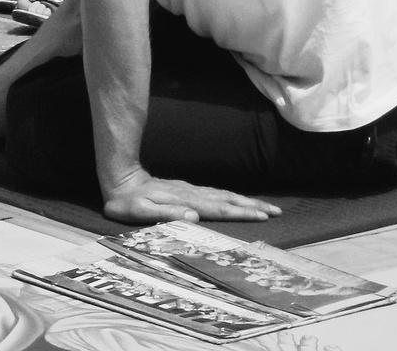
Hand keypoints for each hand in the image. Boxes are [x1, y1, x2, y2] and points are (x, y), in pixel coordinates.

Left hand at [102, 168, 281, 224]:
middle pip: (227, 200)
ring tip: (267, 207)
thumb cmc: (127, 201)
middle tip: (276, 212)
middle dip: (252, 206)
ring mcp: (190, 190)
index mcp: (184, 202)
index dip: (240, 213)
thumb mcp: (140, 211)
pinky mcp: (186, 189)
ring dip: (246, 201)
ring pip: (223, 195)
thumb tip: (193, 217)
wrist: (120, 179)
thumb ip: (165, 213)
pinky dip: (231, 197)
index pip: (218, 209)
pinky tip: (238, 200)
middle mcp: (191, 195)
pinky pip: (215, 193)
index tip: (262, 216)